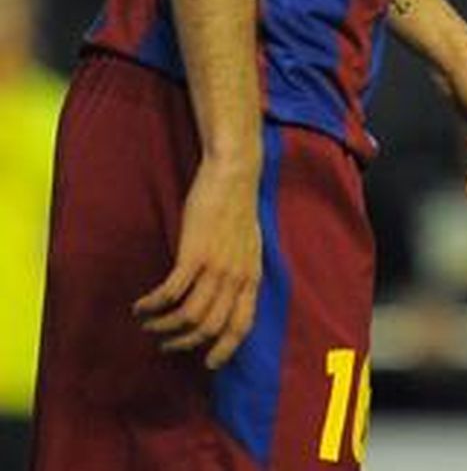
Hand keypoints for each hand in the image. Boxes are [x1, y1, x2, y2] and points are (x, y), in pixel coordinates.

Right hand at [133, 156, 262, 369]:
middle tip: (166, 343)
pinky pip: (170, 293)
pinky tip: (141, 306)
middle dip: (184, 342)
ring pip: (188, 316)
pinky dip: (152, 305)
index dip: (225, 349)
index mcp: (251, 277)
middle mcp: (237, 277)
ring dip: (164, 327)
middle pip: (210, 328)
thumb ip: (240, 272)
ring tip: (148, 324)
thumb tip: (227, 296)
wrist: (233, 176)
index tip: (208, 364)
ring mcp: (216, 267)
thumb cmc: (237, 209)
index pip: (242, 325)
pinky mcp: (194, 254)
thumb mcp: (248, 246)